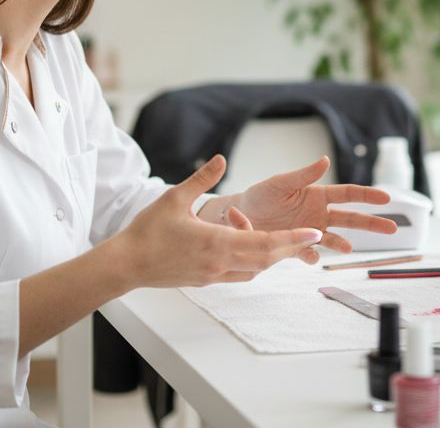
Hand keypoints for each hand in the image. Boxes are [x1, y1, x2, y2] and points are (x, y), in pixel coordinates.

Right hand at [113, 156, 322, 288]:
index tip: (314, 234)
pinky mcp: (206, 281)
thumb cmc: (147, 231)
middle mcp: (220, 263)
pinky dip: (251, 262)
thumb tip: (221, 159)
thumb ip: (201, 179)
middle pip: (266, 260)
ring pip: (254, 269)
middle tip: (310, 237)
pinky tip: (249, 246)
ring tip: (280, 238)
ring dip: (270, 255)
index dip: (293, 240)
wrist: (126, 264)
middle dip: (290, 248)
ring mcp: (213, 275)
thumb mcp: (174, 198)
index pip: (265, 244)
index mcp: (217, 243)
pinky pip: (239, 274)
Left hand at [236, 156, 397, 262]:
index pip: (349, 195)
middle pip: (351, 218)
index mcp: (318, 195)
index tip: (387, 198)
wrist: (240, 215)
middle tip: (393, 228)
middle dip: (372, 223)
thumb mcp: (281, 183)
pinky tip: (313, 258)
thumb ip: (303, 175)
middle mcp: (318, 215)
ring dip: (342, 243)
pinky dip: (313, 257)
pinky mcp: (296, 247)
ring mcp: (310, 232)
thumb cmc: (261, 195)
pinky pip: (309, 254)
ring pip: (334, 238)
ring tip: (347, 248)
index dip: (368, 196)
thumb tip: (326, 160)